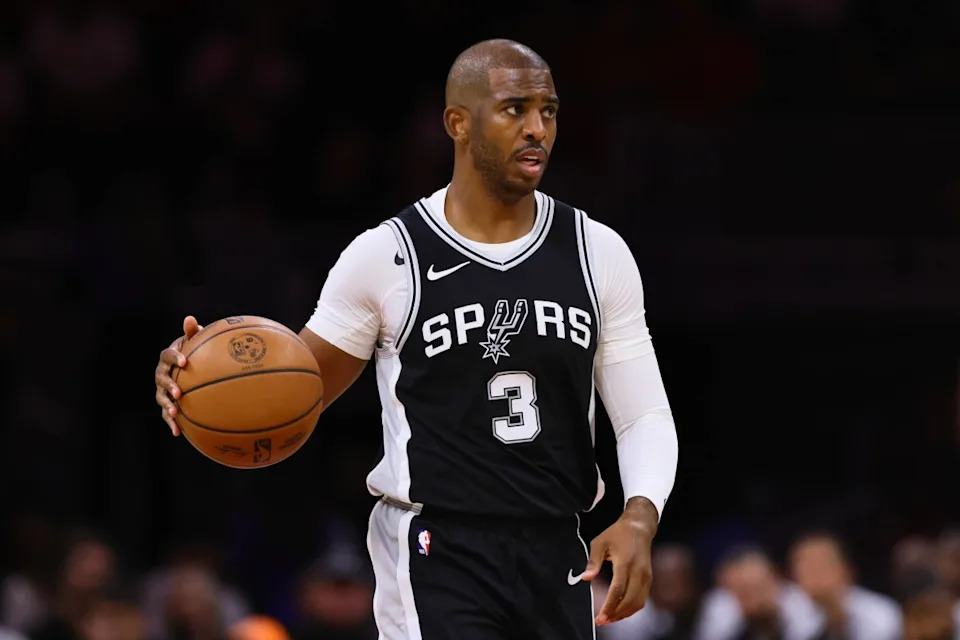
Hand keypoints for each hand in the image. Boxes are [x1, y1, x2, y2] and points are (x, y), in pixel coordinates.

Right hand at [155, 315, 202, 435]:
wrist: (188, 366)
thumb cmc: (194, 351)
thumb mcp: (194, 341)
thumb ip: (192, 332)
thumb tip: (190, 319)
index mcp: (168, 357)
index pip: (168, 355)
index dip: (175, 358)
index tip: (185, 361)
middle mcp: (161, 373)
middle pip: (161, 379)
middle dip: (169, 386)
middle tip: (179, 392)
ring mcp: (162, 389)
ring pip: (161, 397)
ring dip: (167, 405)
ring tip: (175, 412)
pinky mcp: (166, 402)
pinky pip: (166, 413)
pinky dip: (171, 423)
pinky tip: (177, 433)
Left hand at [583, 497, 657, 625]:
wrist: (639, 527)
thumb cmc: (617, 534)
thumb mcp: (600, 542)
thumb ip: (593, 561)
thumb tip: (585, 578)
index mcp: (625, 562)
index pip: (618, 590)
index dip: (610, 606)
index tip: (600, 617)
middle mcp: (639, 571)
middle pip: (629, 600)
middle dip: (616, 614)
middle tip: (602, 621)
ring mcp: (646, 576)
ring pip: (638, 602)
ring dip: (624, 614)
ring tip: (610, 619)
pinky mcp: (649, 579)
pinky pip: (642, 599)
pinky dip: (632, 608)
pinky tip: (620, 611)